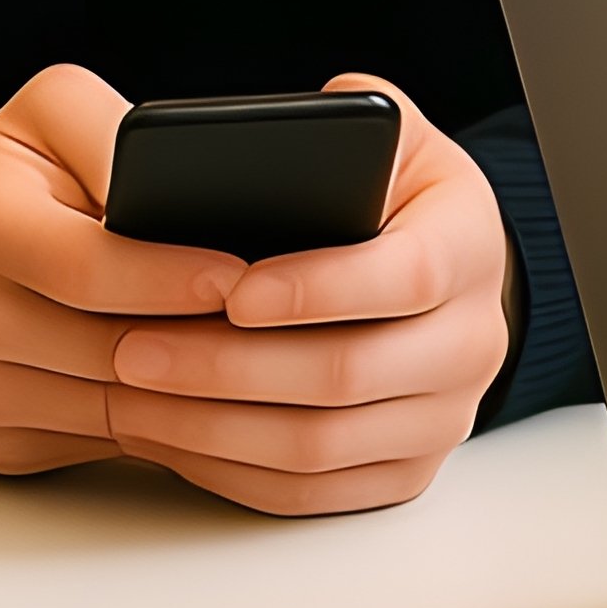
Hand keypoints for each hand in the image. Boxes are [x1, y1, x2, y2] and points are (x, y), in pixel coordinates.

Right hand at [0, 65, 511, 515]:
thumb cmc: (9, 173)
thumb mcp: (50, 113)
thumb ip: (115, 132)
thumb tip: (195, 181)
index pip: (88, 265)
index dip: (171, 275)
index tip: (242, 275)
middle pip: (110, 346)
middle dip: (206, 342)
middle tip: (291, 331)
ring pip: (114, 405)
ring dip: (199, 394)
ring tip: (276, 364)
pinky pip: (102, 439)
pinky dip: (168, 423)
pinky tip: (224, 398)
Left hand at [105, 70, 511, 515]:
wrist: (443, 266)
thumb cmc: (394, 190)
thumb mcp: (392, 133)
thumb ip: (352, 112)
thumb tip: (290, 123)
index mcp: (470, 245)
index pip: (407, 275)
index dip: (316, 287)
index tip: (232, 289)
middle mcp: (472, 340)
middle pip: (349, 375)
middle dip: (228, 366)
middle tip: (136, 346)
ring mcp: (443, 417)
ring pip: (321, 445)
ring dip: (213, 425)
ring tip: (134, 392)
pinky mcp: (406, 470)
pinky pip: (313, 495)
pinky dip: (232, 471)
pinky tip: (170, 434)